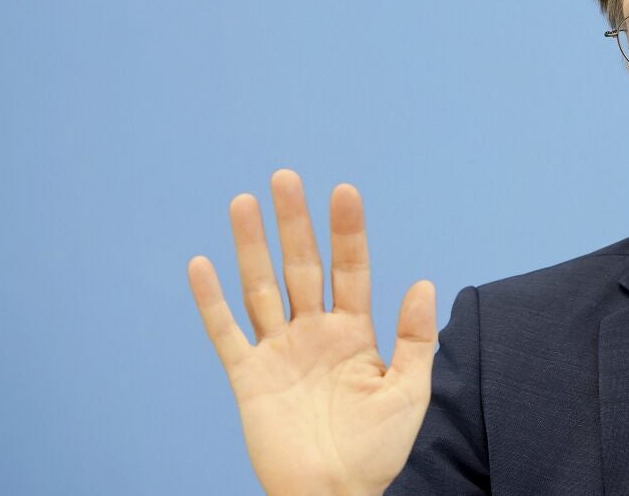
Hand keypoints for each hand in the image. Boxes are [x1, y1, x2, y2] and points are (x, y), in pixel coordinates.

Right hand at [188, 169, 436, 495]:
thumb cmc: (379, 450)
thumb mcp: (409, 392)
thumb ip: (415, 339)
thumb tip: (426, 283)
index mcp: (355, 333)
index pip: (351, 269)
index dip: (347, 231)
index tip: (345, 190)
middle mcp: (315, 334)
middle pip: (302, 267)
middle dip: (296, 223)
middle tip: (286, 177)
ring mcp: (280, 353)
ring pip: (262, 287)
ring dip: (252, 246)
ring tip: (244, 202)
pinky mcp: (250, 379)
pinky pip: (227, 334)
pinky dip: (212, 301)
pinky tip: (201, 265)